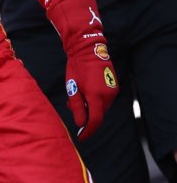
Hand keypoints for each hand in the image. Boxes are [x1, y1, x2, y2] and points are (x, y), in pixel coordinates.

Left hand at [47, 0, 118, 140]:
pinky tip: (85, 91)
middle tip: (72, 106)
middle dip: (86, 115)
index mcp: (96, 96)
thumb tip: (80, 123)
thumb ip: (77, 106)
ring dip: (91, 107)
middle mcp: (108, 95)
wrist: (88, 49)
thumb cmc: (77, 67)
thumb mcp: (72, 87)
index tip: (81, 137)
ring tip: (76, 95)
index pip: (95, 120)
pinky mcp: (115, 86)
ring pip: (102, 107)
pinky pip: (105, 100)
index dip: (88, 131)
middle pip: (99, 114)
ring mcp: (113, 91)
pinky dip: (95, 100)